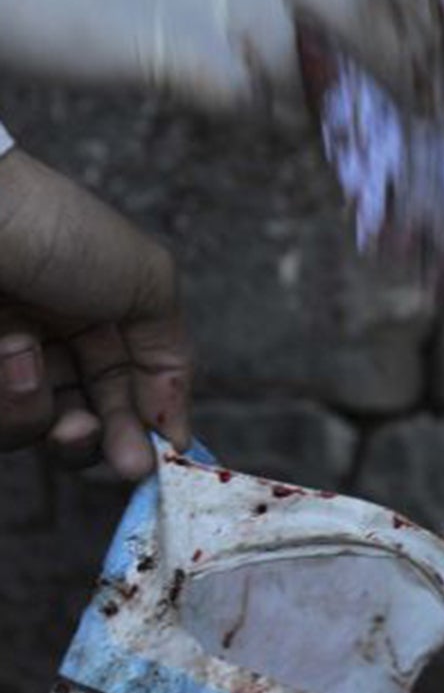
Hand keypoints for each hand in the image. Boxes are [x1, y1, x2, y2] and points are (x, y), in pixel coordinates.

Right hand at [0, 0, 443, 117]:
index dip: (428, 10)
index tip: (441, 46)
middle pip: (378, 22)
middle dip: (410, 74)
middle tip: (424, 106)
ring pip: (317, 76)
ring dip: (310, 94)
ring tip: (260, 78)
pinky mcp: (194, 58)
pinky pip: (261, 109)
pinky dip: (253, 111)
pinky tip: (217, 88)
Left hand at [0, 149, 192, 479]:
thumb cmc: (56, 231)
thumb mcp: (147, 281)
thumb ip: (171, 358)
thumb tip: (177, 434)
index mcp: (100, 317)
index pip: (129, 392)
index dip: (146, 429)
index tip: (159, 460)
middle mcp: (49, 341)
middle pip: (83, 424)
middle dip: (99, 441)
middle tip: (109, 452)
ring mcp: (2, 359)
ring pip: (33, 428)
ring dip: (41, 410)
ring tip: (25, 360)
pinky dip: (9, 397)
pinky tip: (8, 351)